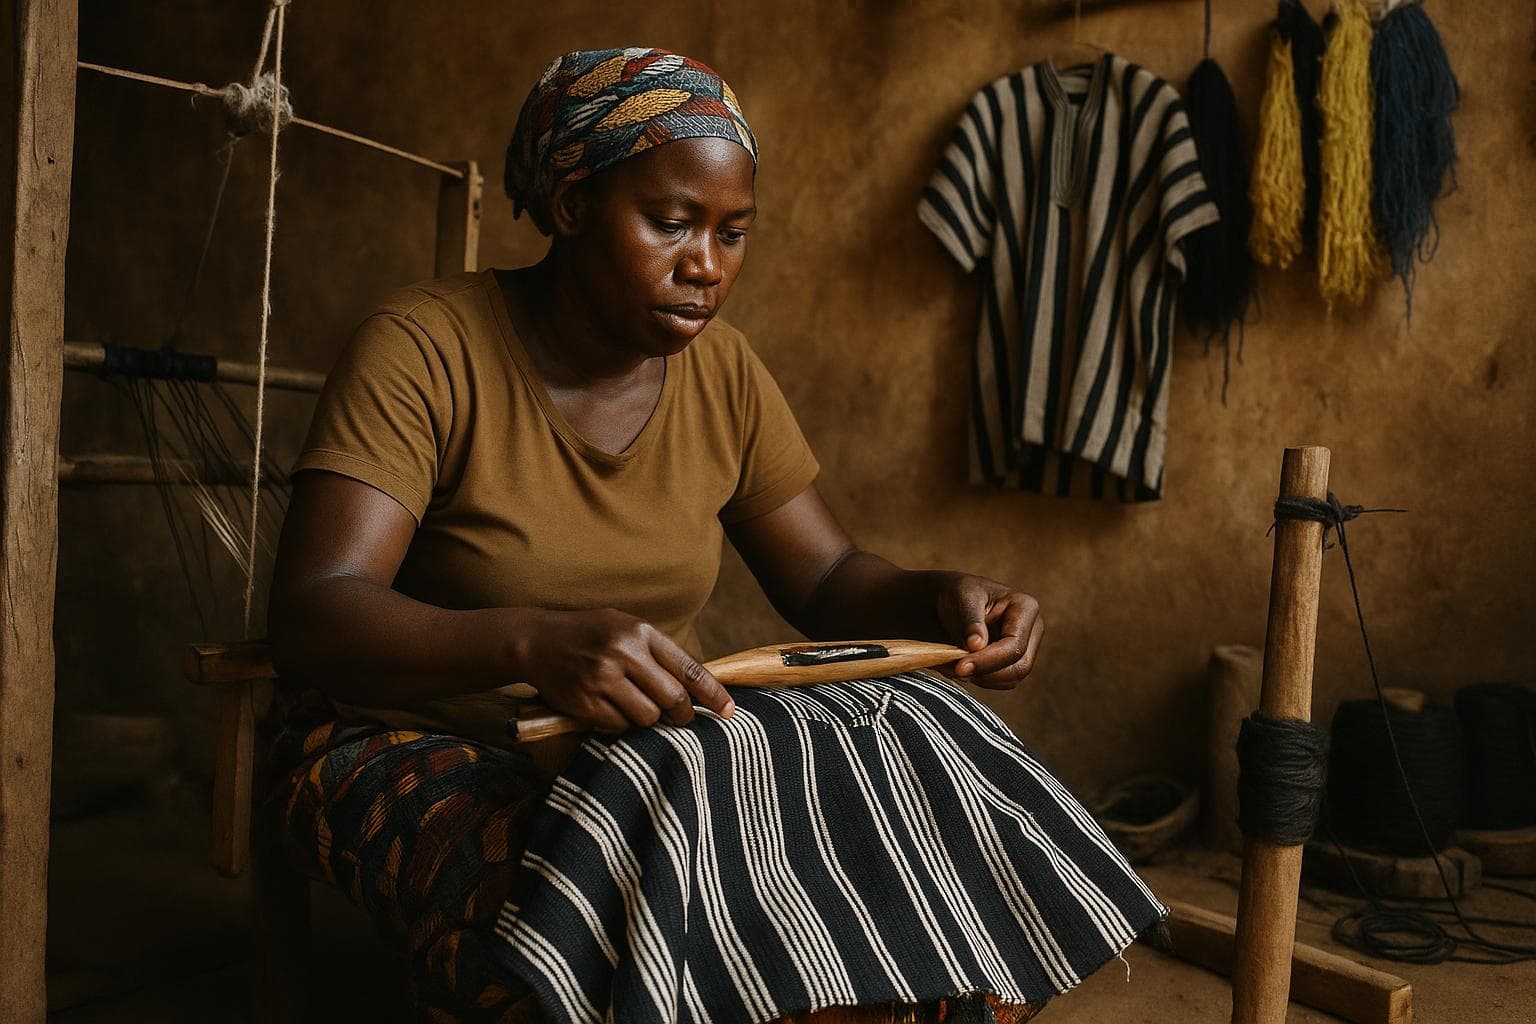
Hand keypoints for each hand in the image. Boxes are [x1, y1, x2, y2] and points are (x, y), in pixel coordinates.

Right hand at [516, 608, 734, 733]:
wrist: (537, 641)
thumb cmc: (590, 634)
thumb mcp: (625, 627)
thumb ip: (658, 652)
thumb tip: (696, 688)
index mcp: (640, 632)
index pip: (689, 668)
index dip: (713, 694)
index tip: (729, 711)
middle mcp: (623, 653)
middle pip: (672, 699)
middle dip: (681, 714)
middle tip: (679, 718)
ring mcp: (602, 679)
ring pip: (647, 717)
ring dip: (648, 719)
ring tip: (635, 705)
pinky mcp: (584, 703)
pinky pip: (619, 727)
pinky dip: (621, 724)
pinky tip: (610, 708)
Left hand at [934, 575, 1043, 688]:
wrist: (950, 601)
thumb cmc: (958, 594)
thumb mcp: (961, 598)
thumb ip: (970, 621)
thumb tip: (976, 646)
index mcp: (1025, 607)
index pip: (1014, 645)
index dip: (987, 660)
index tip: (960, 666)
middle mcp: (1032, 629)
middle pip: (1019, 667)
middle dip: (985, 673)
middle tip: (955, 670)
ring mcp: (1026, 647)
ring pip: (1011, 679)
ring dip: (980, 679)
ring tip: (952, 666)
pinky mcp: (1013, 662)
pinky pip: (1001, 682)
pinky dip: (980, 680)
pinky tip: (960, 667)